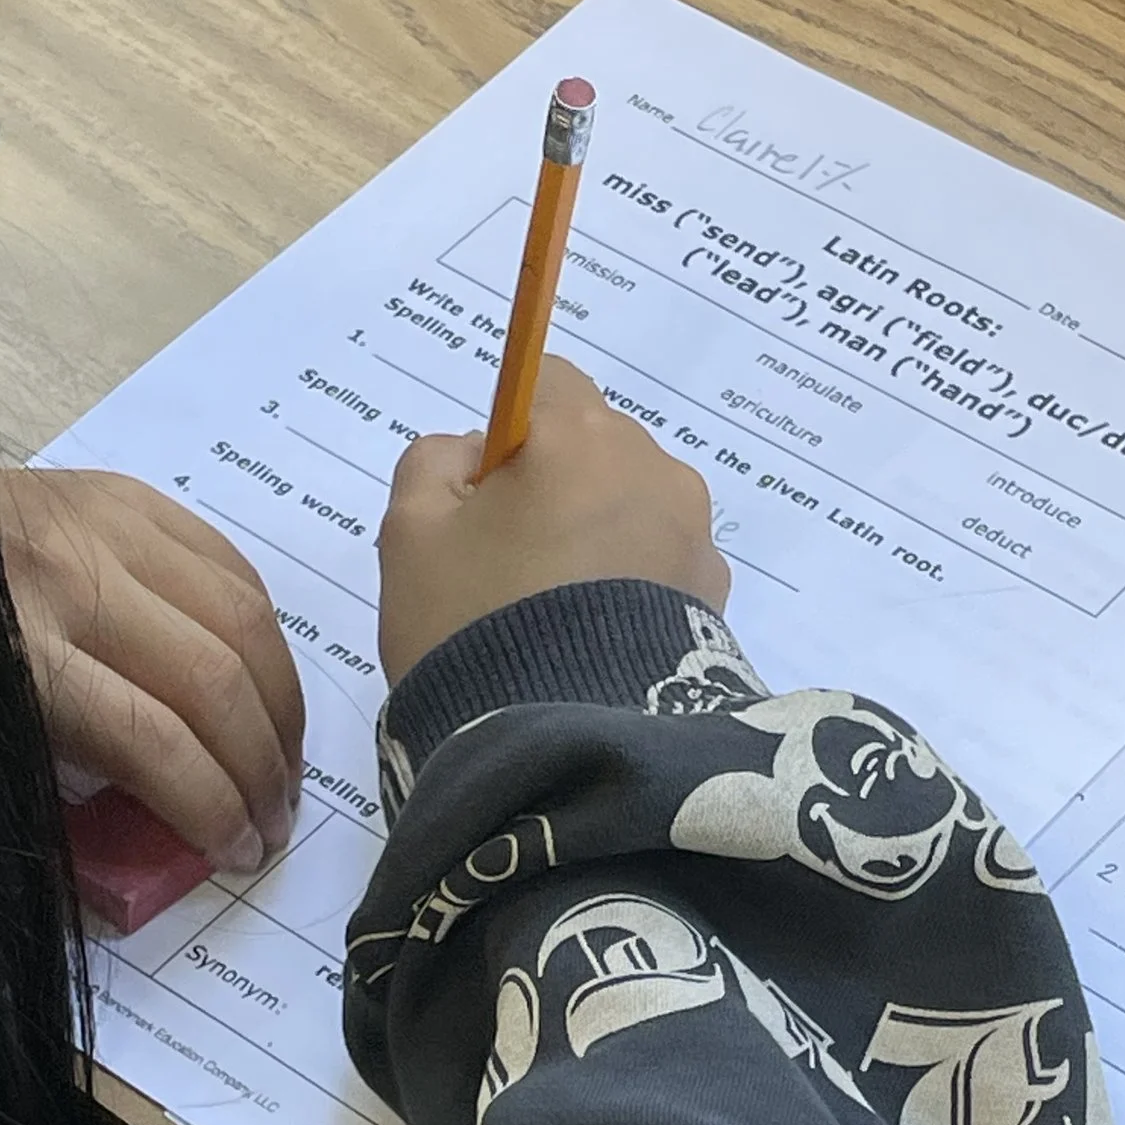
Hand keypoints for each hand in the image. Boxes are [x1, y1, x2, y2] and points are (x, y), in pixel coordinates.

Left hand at [0, 469, 305, 871]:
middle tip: (275, 820)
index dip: (214, 811)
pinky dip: (262, 634)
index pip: (156, 744)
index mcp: (17, 655)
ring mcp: (108, 527)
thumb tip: (161, 846)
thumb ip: (56, 786)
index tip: (237, 854)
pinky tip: (264, 683)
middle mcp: (74, 583)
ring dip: (282, 704)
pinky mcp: (127, 495)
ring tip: (283, 761)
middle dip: (263, 767)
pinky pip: (230, 566)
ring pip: (244, 619)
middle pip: (215, 683)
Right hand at [377, 357, 731, 683]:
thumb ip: (432, 463)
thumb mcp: (409, 533)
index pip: (545, 381)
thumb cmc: (474, 623)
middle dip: (553, 486)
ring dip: (596, 536)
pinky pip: (661, 566)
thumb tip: (478, 452)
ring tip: (552, 614)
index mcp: (579, 435)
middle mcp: (654, 468)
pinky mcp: (715, 599)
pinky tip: (593, 642)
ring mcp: (695, 535)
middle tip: (505, 567)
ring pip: (630, 508)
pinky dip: (630, 586)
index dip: (505, 430)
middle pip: (593, 448)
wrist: (561, 743)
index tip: (480, 497)